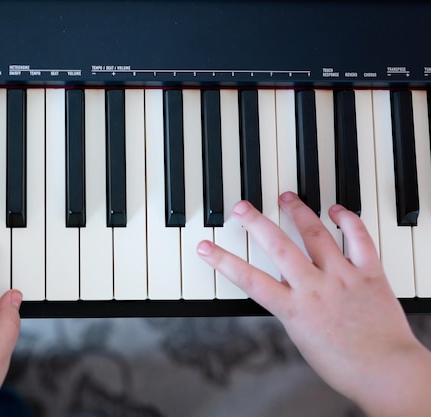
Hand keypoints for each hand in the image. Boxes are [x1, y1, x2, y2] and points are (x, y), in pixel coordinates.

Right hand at [197, 192, 430, 416]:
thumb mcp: (302, 337)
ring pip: (316, 235)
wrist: (387, 373)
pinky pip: (359, 239)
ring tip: (286, 197)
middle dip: (256, 222)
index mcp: (293, 309)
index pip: (248, 279)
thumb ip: (291, 308)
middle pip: (278, 246)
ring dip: (298, 212)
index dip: (222, 261)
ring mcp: (342, 277)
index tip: (206, 247)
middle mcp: (315, 288)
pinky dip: (347, 220)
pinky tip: (336, 210)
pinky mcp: (369, 272)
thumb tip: (285, 287)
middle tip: (242, 208)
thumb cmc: (345, 365)